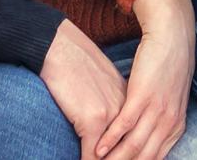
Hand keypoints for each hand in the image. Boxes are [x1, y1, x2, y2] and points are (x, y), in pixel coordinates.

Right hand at [41, 20, 126, 156]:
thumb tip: (104, 125)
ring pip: (113, 157)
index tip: (126, 159)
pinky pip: (92, 155)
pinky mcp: (93, 121)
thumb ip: (109, 104)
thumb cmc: (76, 64)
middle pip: (129, 151)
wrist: (60, 48)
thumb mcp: (103, 84)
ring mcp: (112, 117)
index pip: (135, 138)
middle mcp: (127, 111)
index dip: (130, 154)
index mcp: (131, 103)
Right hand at [97, 0, 192, 159]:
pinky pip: (124, 125)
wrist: (172, 36)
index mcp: (175, 125)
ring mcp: (156, 109)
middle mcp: (168, 122)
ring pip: (132, 147)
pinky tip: (97, 150)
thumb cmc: (167, 66)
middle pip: (143, 158)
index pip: (154, 159)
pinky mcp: (142, 96)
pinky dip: (109, 140)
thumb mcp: (169, 99)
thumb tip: (146, 136)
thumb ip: (158, 120)